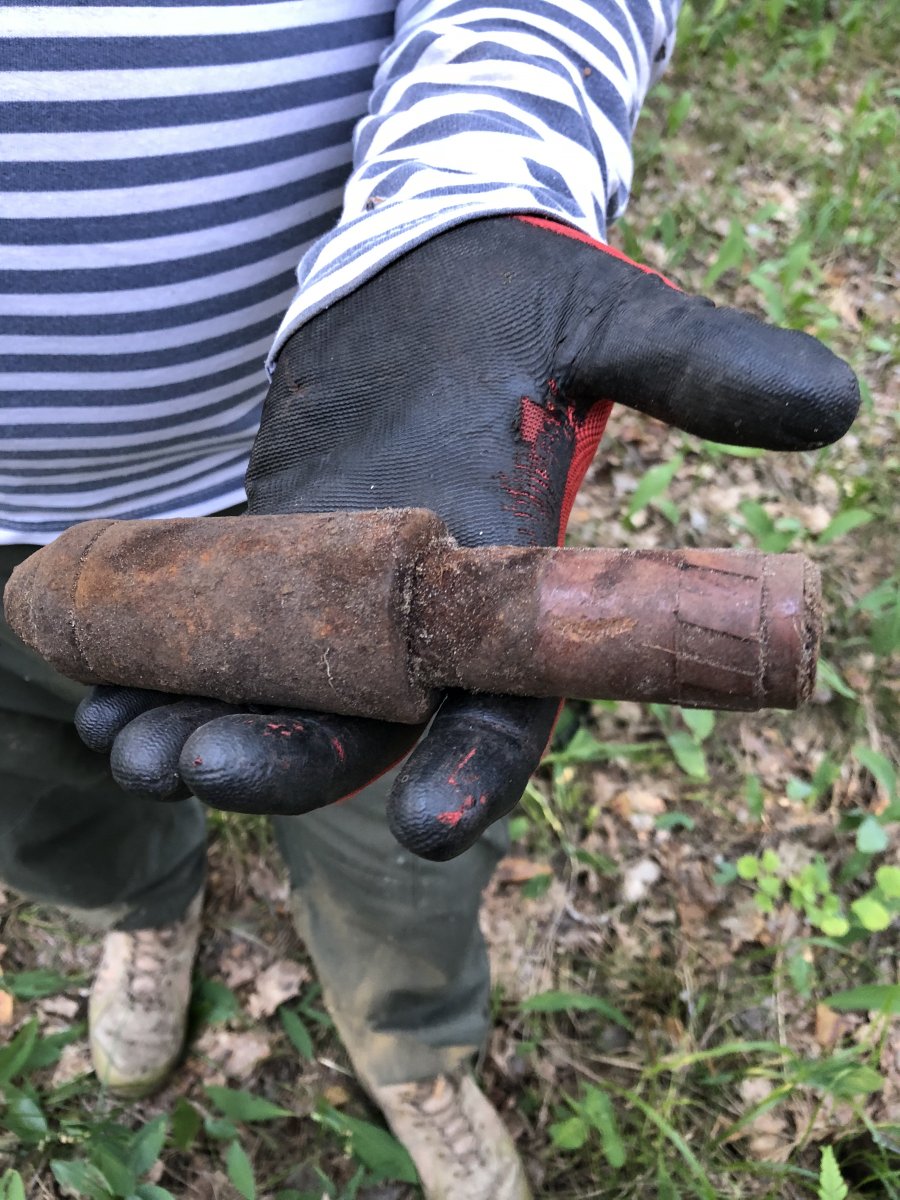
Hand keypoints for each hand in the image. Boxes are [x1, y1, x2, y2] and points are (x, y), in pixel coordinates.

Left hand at [76, 216, 857, 859]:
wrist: (423, 271)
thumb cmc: (517, 294)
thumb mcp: (610, 320)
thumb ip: (705, 370)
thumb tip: (835, 404)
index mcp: (510, 584)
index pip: (506, 705)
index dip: (474, 769)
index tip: (426, 828)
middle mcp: (425, 615)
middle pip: (367, 725)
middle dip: (291, 759)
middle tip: (203, 768)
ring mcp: (343, 595)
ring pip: (283, 698)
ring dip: (208, 729)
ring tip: (132, 742)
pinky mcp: (278, 557)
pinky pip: (224, 636)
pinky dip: (168, 670)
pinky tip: (106, 686)